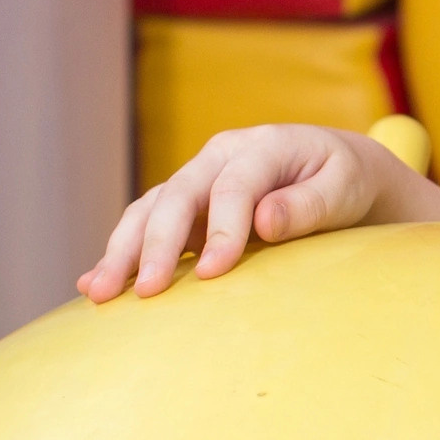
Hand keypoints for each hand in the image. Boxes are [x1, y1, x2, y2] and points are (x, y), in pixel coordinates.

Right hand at [79, 125, 397, 301]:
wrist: (336, 170)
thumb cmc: (345, 180)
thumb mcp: (343, 188)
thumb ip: (309, 205)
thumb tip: (266, 220)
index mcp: (262, 146)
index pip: (233, 187)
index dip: (222, 229)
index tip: (214, 272)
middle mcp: (220, 157)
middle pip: (177, 196)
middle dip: (157, 244)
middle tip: (147, 291)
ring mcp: (198, 180)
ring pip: (150, 210)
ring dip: (122, 251)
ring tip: (99, 292)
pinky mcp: (187, 207)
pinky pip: (146, 225)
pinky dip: (122, 253)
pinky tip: (94, 283)